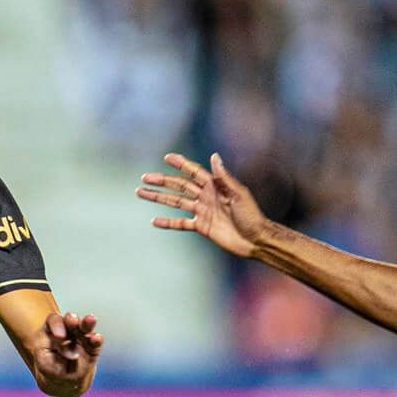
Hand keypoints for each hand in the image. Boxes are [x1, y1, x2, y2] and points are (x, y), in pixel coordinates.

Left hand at [32, 311, 103, 396]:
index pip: (54, 321)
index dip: (56, 325)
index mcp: (53, 330)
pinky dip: (96, 340)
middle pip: (71, 320)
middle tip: (72, 320)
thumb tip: (68, 347)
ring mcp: (81, 338)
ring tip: (90, 320)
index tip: (59, 337)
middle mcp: (69, 331)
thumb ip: (49, 349)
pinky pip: (95, 343)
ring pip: (85, 327)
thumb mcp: (42, 360)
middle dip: (71, 319)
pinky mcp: (92, 348)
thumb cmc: (51, 366)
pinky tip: (96, 338)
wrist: (63, 380)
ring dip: (87, 324)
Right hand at [137, 152, 265, 257]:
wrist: (255, 240)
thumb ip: (224, 178)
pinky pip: (181, 223)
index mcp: (215, 186)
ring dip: (159, 198)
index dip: (180, 164)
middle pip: (179, 186)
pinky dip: (168, 222)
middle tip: (145, 178)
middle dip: (162, 181)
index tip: (166, 158)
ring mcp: (202, 212)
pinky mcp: (201, 227)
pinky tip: (154, 221)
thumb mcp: (239, 194)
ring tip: (141, 193)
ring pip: (176, 202)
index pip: (193, 172)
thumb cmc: (251, 215)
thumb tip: (214, 156)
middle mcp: (206, 196)